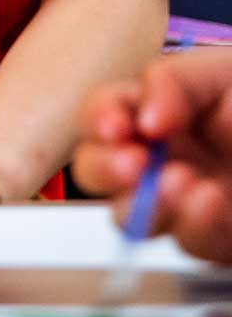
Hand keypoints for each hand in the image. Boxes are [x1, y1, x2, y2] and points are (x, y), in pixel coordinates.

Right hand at [75, 50, 231, 262]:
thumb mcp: (223, 72)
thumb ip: (173, 80)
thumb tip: (141, 117)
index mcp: (160, 113)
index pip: (105, 117)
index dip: (98, 120)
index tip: (117, 126)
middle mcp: (167, 159)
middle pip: (101, 173)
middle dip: (105, 168)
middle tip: (132, 163)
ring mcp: (193, 203)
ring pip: (134, 219)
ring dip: (146, 204)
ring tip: (181, 184)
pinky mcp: (223, 238)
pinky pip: (193, 244)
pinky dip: (194, 224)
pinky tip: (211, 201)